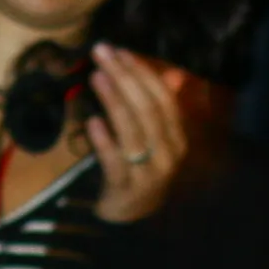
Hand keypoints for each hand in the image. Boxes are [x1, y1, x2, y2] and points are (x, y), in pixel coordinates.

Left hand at [83, 44, 193, 223]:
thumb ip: (161, 106)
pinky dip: (104, 141)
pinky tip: (92, 121)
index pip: (163, 99)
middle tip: (102, 53)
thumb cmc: (139, 169)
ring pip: (132, 132)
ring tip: (96, 76)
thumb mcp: (153, 138)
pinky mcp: (126, 189)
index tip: (120, 51)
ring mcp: (148, 173)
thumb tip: (175, 74)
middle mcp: (167, 154)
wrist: (130, 218)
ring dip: (113, 101)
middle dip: (124, 78)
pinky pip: (115, 162)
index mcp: (176, 138)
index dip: (142, 73)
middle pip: (147, 110)